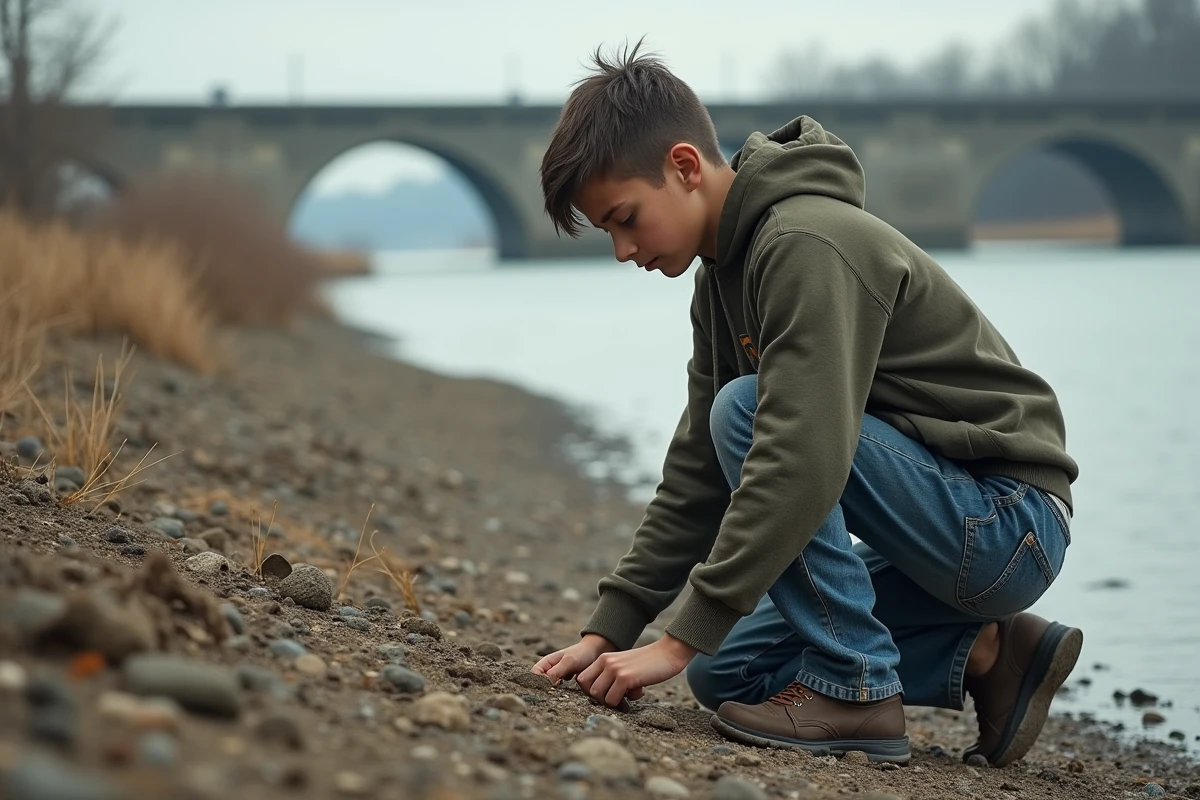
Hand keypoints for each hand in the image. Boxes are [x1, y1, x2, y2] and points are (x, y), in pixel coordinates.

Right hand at [532, 634, 615, 685]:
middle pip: (540, 683)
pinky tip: (569, 694)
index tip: (551, 686)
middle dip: (546, 689)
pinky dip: (562, 693)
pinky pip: (559, 690)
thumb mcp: (569, 661)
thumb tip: (546, 684)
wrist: (595, 652)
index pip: (534, 675)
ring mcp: (557, 677)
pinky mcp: (564, 683)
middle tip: (558, 693)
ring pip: (549, 688)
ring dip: (555, 692)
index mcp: (546, 662)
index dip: (539, 682)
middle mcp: (549, 670)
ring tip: (564, 693)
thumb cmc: (581, 653)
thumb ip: (556, 671)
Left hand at [576, 634, 697, 707]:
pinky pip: (612, 699)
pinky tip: (637, 693)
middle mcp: (605, 661)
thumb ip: (613, 678)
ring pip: (598, 696)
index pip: (582, 679)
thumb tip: (605, 700)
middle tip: (619, 697)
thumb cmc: (649, 664)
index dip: (593, 691)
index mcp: (604, 658)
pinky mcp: (625, 677)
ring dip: (612, 701)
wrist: (669, 653)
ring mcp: (614, 669)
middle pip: (587, 689)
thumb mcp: (625, 667)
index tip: (609, 693)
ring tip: (629, 694)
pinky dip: (622, 703)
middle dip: (601, 698)